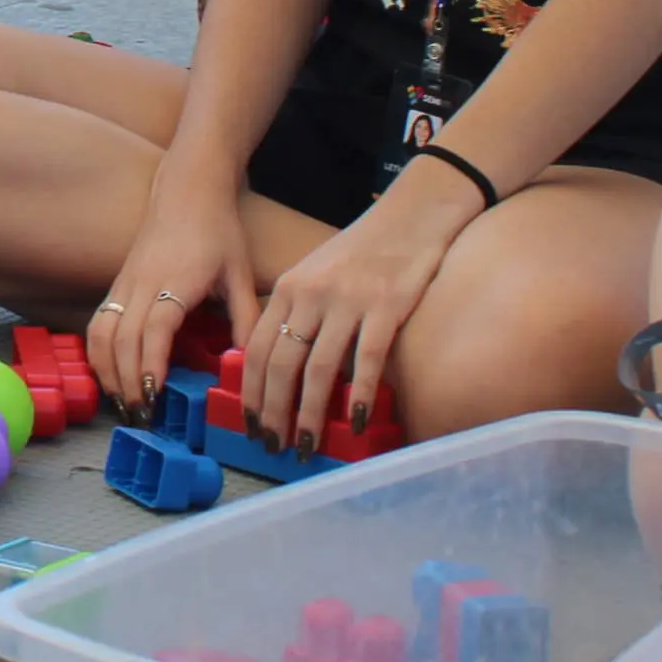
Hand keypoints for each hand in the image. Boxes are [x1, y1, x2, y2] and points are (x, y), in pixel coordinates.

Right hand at [90, 186, 259, 423]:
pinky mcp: (117, 283)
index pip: (155, 329)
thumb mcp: (240, 274)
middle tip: (140, 416)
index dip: (150, 363)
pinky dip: (98, 353)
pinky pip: (99, 322)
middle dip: (127, 380)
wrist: (187, 189)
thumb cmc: (217, 231)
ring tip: (121, 403)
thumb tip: (248, 362)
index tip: (153, 395)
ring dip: (106, 371)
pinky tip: (108, 376)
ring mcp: (125, 282)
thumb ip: (245, 319)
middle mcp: (142, 283)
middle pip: (122, 338)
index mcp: (176, 282)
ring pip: (102, 332)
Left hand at [239, 160, 475, 453]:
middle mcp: (311, 295)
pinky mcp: (387, 306)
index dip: (250, 391)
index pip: (255, 348)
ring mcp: (348, 301)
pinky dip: (362, 395)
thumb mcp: (314, 274)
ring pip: (320, 369)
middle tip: (274, 446)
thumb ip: (295, 313)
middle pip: (281, 363)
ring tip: (308, 445)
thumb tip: (277, 366)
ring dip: (311, 414)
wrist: (411, 215)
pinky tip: (359, 422)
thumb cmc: (361, 251)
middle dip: (274, 411)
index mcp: (288, 288)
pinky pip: (368, 360)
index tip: (251, 424)